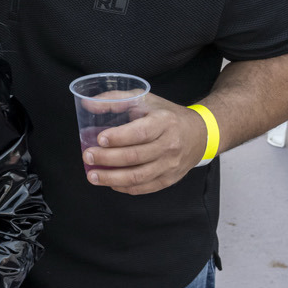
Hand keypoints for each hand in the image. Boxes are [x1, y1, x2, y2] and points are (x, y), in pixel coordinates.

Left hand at [84, 94, 208, 194]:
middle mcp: (169, 145)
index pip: (140, 133)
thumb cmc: (166, 115)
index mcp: (164, 122)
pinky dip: (124, 187)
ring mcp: (170, 165)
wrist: (200, 134)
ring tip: (92, 176)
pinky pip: (144, 187)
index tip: (99, 139)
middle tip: (88, 156)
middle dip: (107, 159)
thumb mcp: (145, 99)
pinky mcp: (169, 179)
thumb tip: (87, 104)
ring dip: (111, 178)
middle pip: (135, 157)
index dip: (119, 137)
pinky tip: (110, 183)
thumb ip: (115, 99)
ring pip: (138, 176)